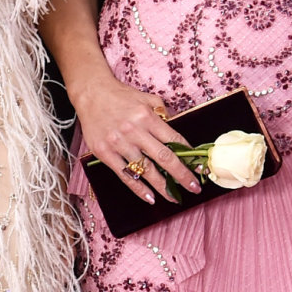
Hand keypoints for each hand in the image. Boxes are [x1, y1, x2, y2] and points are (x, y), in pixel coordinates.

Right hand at [69, 72, 197, 204]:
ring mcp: (118, 143)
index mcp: (147, 117)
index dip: (189, 156)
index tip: (199, 168)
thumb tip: (176, 135)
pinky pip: (124, 175)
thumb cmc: (121, 96)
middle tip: (193, 188)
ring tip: (174, 197)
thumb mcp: (147, 98)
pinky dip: (138, 188)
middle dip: (181, 175)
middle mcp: (134, 131)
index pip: (174, 139)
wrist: (91, 93)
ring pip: (145, 170)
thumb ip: (163, 114)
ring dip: (162, 187)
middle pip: (163, 158)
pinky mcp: (104, 153)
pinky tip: (150, 197)